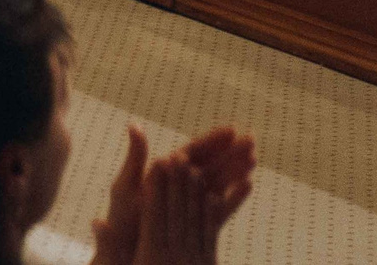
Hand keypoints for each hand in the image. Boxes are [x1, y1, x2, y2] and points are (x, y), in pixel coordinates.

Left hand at [89, 124, 255, 264]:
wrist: (123, 253)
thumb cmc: (122, 220)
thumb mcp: (126, 186)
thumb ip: (136, 158)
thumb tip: (134, 124)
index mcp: (164, 173)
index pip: (192, 153)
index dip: (212, 141)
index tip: (231, 129)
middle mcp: (180, 186)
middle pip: (210, 164)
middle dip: (230, 151)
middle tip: (251, 139)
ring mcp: (190, 204)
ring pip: (218, 183)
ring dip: (236, 170)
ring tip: (254, 157)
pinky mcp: (198, 223)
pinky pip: (219, 208)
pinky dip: (234, 196)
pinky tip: (248, 185)